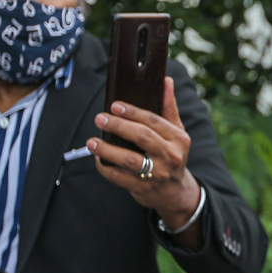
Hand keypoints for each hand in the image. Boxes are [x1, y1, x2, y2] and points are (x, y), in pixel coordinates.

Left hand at [87, 76, 201, 235]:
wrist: (175, 192)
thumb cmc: (172, 155)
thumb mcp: (176, 132)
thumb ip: (169, 107)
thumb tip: (166, 80)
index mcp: (179, 139)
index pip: (154, 121)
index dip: (133, 112)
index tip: (115, 106)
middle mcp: (171, 156)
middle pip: (142, 137)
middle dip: (118, 126)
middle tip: (100, 118)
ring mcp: (158, 174)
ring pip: (130, 160)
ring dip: (108, 150)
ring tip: (92, 142)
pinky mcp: (144, 188)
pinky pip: (121, 178)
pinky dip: (106, 168)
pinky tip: (98, 159)